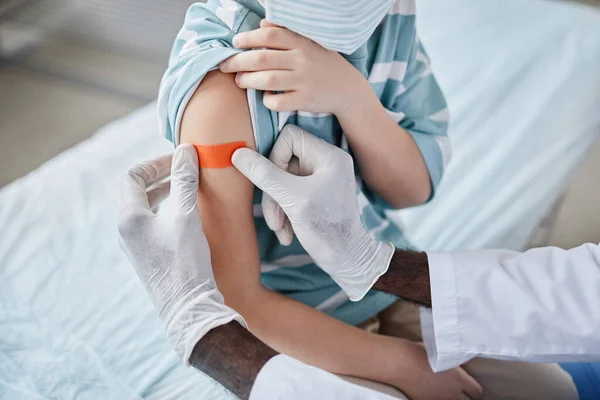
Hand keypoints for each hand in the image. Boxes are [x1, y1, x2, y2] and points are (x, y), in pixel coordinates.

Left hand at [117, 144, 245, 362]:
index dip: (156, 163)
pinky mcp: (146, 256)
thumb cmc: (186, 262)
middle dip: (159, 176)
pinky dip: (165, 210)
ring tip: (186, 188)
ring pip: (144, 208)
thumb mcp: (187, 216)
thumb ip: (185, 181)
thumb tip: (185, 150)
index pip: (133, 176)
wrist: (188, 308)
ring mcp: (134, 245)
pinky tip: (185, 215)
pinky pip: (150, 223)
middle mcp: (125, 231)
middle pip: (135, 191)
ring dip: (163, 192)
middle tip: (184, 170)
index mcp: (128, 219)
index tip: (180, 161)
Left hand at [219, 20, 367, 115]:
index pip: (270, 35)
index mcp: (301, 43)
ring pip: (267, 80)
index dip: (249, 37)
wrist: (347, 89)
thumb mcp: (310, 43)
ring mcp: (303, 81)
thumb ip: (287, 33)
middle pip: (262, 58)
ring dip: (247, 81)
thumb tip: (262, 22)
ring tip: (239, 81)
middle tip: (225, 65)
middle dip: (238, 61)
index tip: (235, 43)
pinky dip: (267, 100)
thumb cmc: (323, 64)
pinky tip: (264, 97)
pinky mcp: (304, 100)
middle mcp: (302, 60)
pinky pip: (278, 102)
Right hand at [232, 124, 393, 301]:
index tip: (272, 182)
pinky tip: (286, 233)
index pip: (290, 136)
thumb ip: (264, 175)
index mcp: (329, 156)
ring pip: (282, 180)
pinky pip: (288, 193)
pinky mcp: (314, 195)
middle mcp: (327, 163)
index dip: (274, 157)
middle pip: (283, 161)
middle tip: (273, 217)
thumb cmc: (327, 230)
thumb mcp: (292, 200)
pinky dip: (283, 212)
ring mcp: (321, 179)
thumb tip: (237, 154)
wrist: (348, 261)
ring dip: (276, 205)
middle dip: (273, 191)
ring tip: (279, 228)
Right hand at [394, 342, 482, 399]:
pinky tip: (430, 391)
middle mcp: (451, 393)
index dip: (474, 387)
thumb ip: (455, 357)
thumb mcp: (440, 351)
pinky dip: (435, 398)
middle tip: (459, 389)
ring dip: (451, 398)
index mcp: (459, 380)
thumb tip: (465, 358)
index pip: (477, 391)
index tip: (469, 384)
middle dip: (464, 396)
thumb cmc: (419, 353)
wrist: (400, 364)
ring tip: (444, 389)